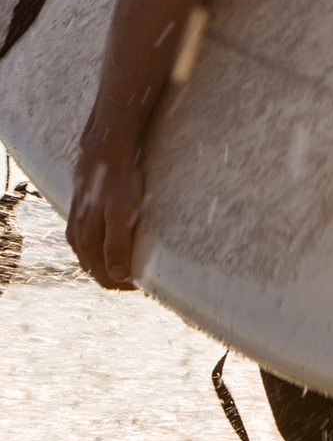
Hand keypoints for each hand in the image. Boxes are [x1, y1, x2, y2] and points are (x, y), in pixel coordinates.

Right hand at [66, 148, 145, 289]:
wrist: (102, 154)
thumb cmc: (116, 183)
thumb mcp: (122, 214)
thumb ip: (117, 245)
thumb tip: (118, 277)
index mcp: (86, 242)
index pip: (106, 279)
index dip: (127, 285)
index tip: (148, 282)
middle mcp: (77, 240)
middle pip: (99, 272)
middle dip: (120, 278)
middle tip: (147, 275)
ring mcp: (76, 230)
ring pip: (94, 260)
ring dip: (112, 266)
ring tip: (137, 262)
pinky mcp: (81, 220)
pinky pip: (91, 246)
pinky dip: (106, 253)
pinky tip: (121, 247)